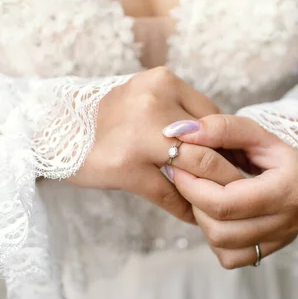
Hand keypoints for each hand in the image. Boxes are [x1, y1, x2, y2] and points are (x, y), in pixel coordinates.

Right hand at [67, 67, 242, 222]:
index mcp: (163, 82)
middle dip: (230, 171)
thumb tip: (226, 146)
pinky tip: (192, 216)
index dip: (231, 145)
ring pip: (195, 168)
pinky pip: (167, 192)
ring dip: (212, 191)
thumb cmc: (109, 118)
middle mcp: (153, 102)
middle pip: (210, 144)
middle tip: (242, 190)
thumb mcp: (146, 100)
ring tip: (222, 205)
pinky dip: (184, 207)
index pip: (214, 118)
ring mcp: (138, 135)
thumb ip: (182, 114)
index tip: (242, 165)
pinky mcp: (124, 167)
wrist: (55, 130)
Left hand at [170, 115, 297, 267]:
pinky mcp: (273, 250)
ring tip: (205, 195)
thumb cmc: (281, 147)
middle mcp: (288, 221)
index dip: (192, 187)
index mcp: (287, 189)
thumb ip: (220, 128)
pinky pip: (232, 258)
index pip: (224, 202)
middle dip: (195, 204)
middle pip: (220, 230)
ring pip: (223, 247)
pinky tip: (220, 216)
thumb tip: (180, 134)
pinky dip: (217, 240)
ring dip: (204, 222)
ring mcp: (282, 239)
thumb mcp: (256, 130)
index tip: (179, 168)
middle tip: (189, 181)